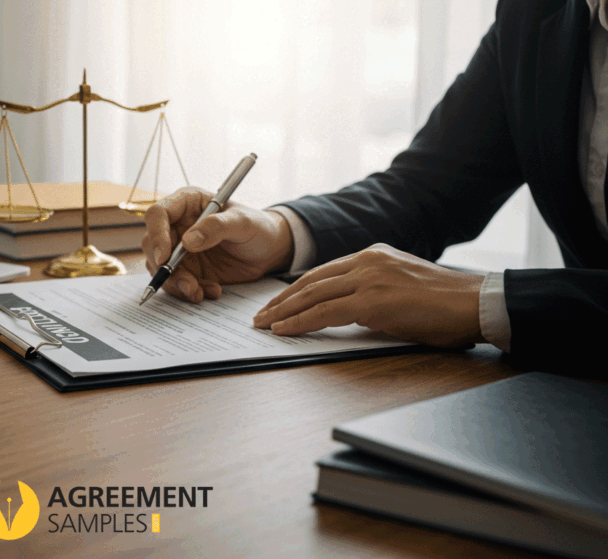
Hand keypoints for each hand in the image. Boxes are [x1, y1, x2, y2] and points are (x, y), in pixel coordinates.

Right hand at [141, 187, 294, 302]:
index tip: (165, 257)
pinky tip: (210, 291)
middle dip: (166, 268)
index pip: (158, 214)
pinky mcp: (185, 269)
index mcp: (187, 203)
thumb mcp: (243, 223)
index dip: (156, 234)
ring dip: (177, 284)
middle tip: (188, 283)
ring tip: (200, 292)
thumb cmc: (257, 227)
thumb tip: (188, 241)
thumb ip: (217, 227)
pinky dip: (189, 291)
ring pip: (159, 268)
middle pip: (152, 244)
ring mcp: (178, 249)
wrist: (268, 251)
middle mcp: (177, 225)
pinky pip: (175, 283)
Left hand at [253, 243, 484, 346]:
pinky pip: (325, 311)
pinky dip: (300, 321)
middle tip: (260, 315)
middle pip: (310, 281)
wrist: (476, 304)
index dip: (295, 290)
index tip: (276, 304)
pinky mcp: (373, 300)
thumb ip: (371, 292)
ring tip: (264, 325)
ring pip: (312, 295)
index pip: (323, 273)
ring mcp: (369, 278)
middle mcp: (367, 260)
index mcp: (373, 255)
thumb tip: (346, 312)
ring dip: (283, 312)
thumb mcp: (400, 289)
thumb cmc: (446, 305)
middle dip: (280, 301)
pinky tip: (284, 330)